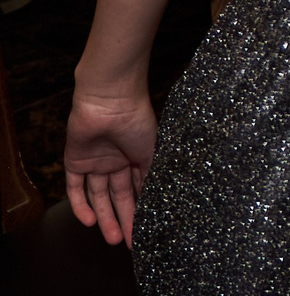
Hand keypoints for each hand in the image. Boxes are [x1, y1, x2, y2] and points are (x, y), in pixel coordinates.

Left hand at [63, 79, 157, 244]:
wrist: (111, 102)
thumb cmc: (137, 120)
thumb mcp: (152, 151)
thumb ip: (152, 175)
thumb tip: (159, 199)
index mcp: (136, 157)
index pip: (137, 190)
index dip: (141, 210)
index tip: (146, 230)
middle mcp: (115, 162)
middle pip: (118, 197)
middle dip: (123, 220)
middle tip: (129, 242)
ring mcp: (95, 163)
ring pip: (98, 197)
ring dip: (105, 218)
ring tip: (113, 238)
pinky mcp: (75, 163)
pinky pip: (76, 189)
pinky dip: (81, 206)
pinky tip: (90, 222)